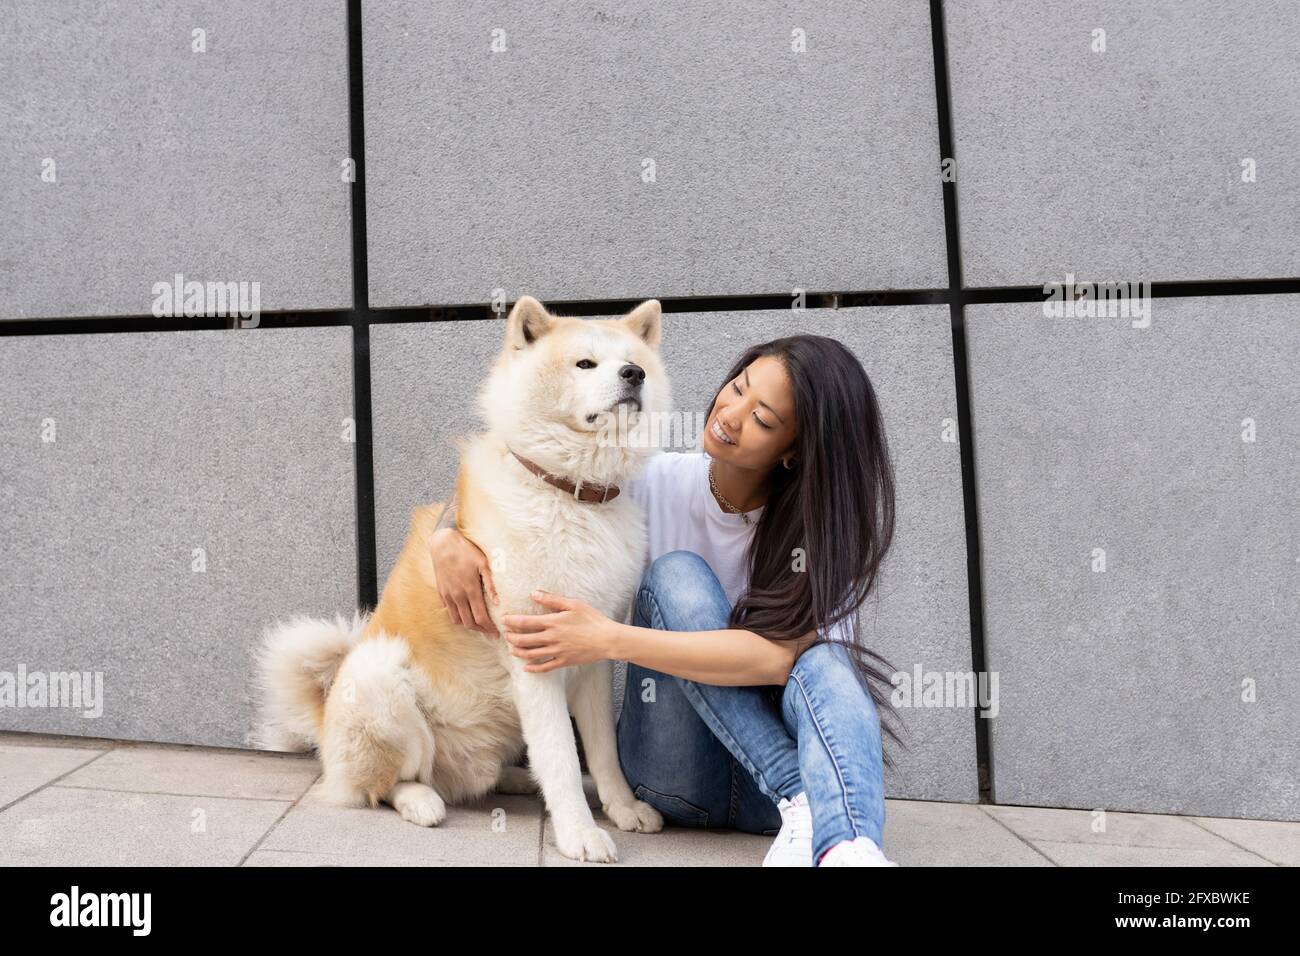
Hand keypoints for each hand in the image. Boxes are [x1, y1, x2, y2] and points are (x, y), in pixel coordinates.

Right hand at [429, 527, 498, 634]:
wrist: (443, 544)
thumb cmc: (466, 551)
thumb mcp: (483, 564)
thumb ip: (491, 584)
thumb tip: (498, 602)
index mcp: (470, 589)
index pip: (481, 617)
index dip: (489, 628)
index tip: (496, 634)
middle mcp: (458, 596)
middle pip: (469, 623)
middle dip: (481, 631)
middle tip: (490, 633)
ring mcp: (448, 595)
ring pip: (457, 620)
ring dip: (468, 625)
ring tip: (478, 625)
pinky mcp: (441, 593)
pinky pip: (449, 611)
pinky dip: (458, 616)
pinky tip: (466, 613)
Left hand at [501, 590, 616, 672]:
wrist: (607, 639)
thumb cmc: (592, 619)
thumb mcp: (573, 604)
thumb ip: (552, 599)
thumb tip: (534, 593)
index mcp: (553, 622)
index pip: (526, 622)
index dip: (512, 621)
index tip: (504, 620)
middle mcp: (552, 638)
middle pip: (525, 640)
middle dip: (512, 637)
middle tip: (505, 635)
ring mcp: (557, 651)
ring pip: (531, 654)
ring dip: (519, 652)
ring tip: (512, 649)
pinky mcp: (564, 661)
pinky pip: (545, 667)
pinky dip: (534, 668)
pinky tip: (527, 668)